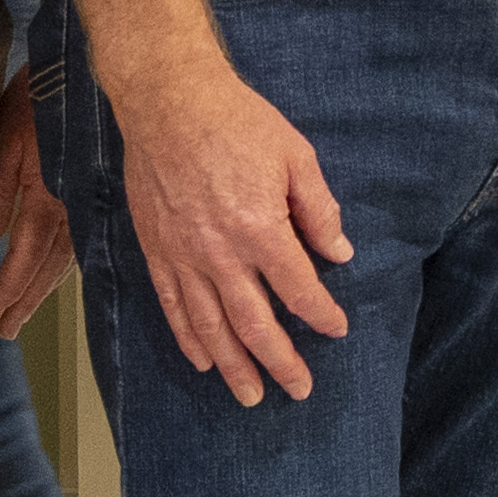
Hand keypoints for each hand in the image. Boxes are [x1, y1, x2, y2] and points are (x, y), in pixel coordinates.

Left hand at [0, 74, 73, 334]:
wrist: (86, 69)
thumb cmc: (36, 98)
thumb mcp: (6, 139)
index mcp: (47, 197)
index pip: (25, 256)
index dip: (9, 289)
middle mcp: (71, 208)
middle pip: (49, 267)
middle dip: (26, 300)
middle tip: (5, 330)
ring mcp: (86, 201)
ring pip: (67, 257)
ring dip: (44, 288)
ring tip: (23, 313)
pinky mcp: (92, 190)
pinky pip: (79, 239)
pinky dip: (64, 264)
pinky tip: (56, 274)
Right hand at [102, 45, 351, 399]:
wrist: (168, 101)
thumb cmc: (237, 122)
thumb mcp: (296, 156)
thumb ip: (319, 209)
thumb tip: (340, 252)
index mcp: (260, 228)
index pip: (298, 288)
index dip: (321, 314)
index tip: (336, 329)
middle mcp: (220, 252)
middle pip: (254, 323)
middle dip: (280, 361)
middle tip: (299, 390)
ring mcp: (183, 255)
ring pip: (210, 326)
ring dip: (233, 365)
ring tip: (250, 396)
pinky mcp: (157, 250)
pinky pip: (173, 305)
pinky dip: (188, 338)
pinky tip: (202, 361)